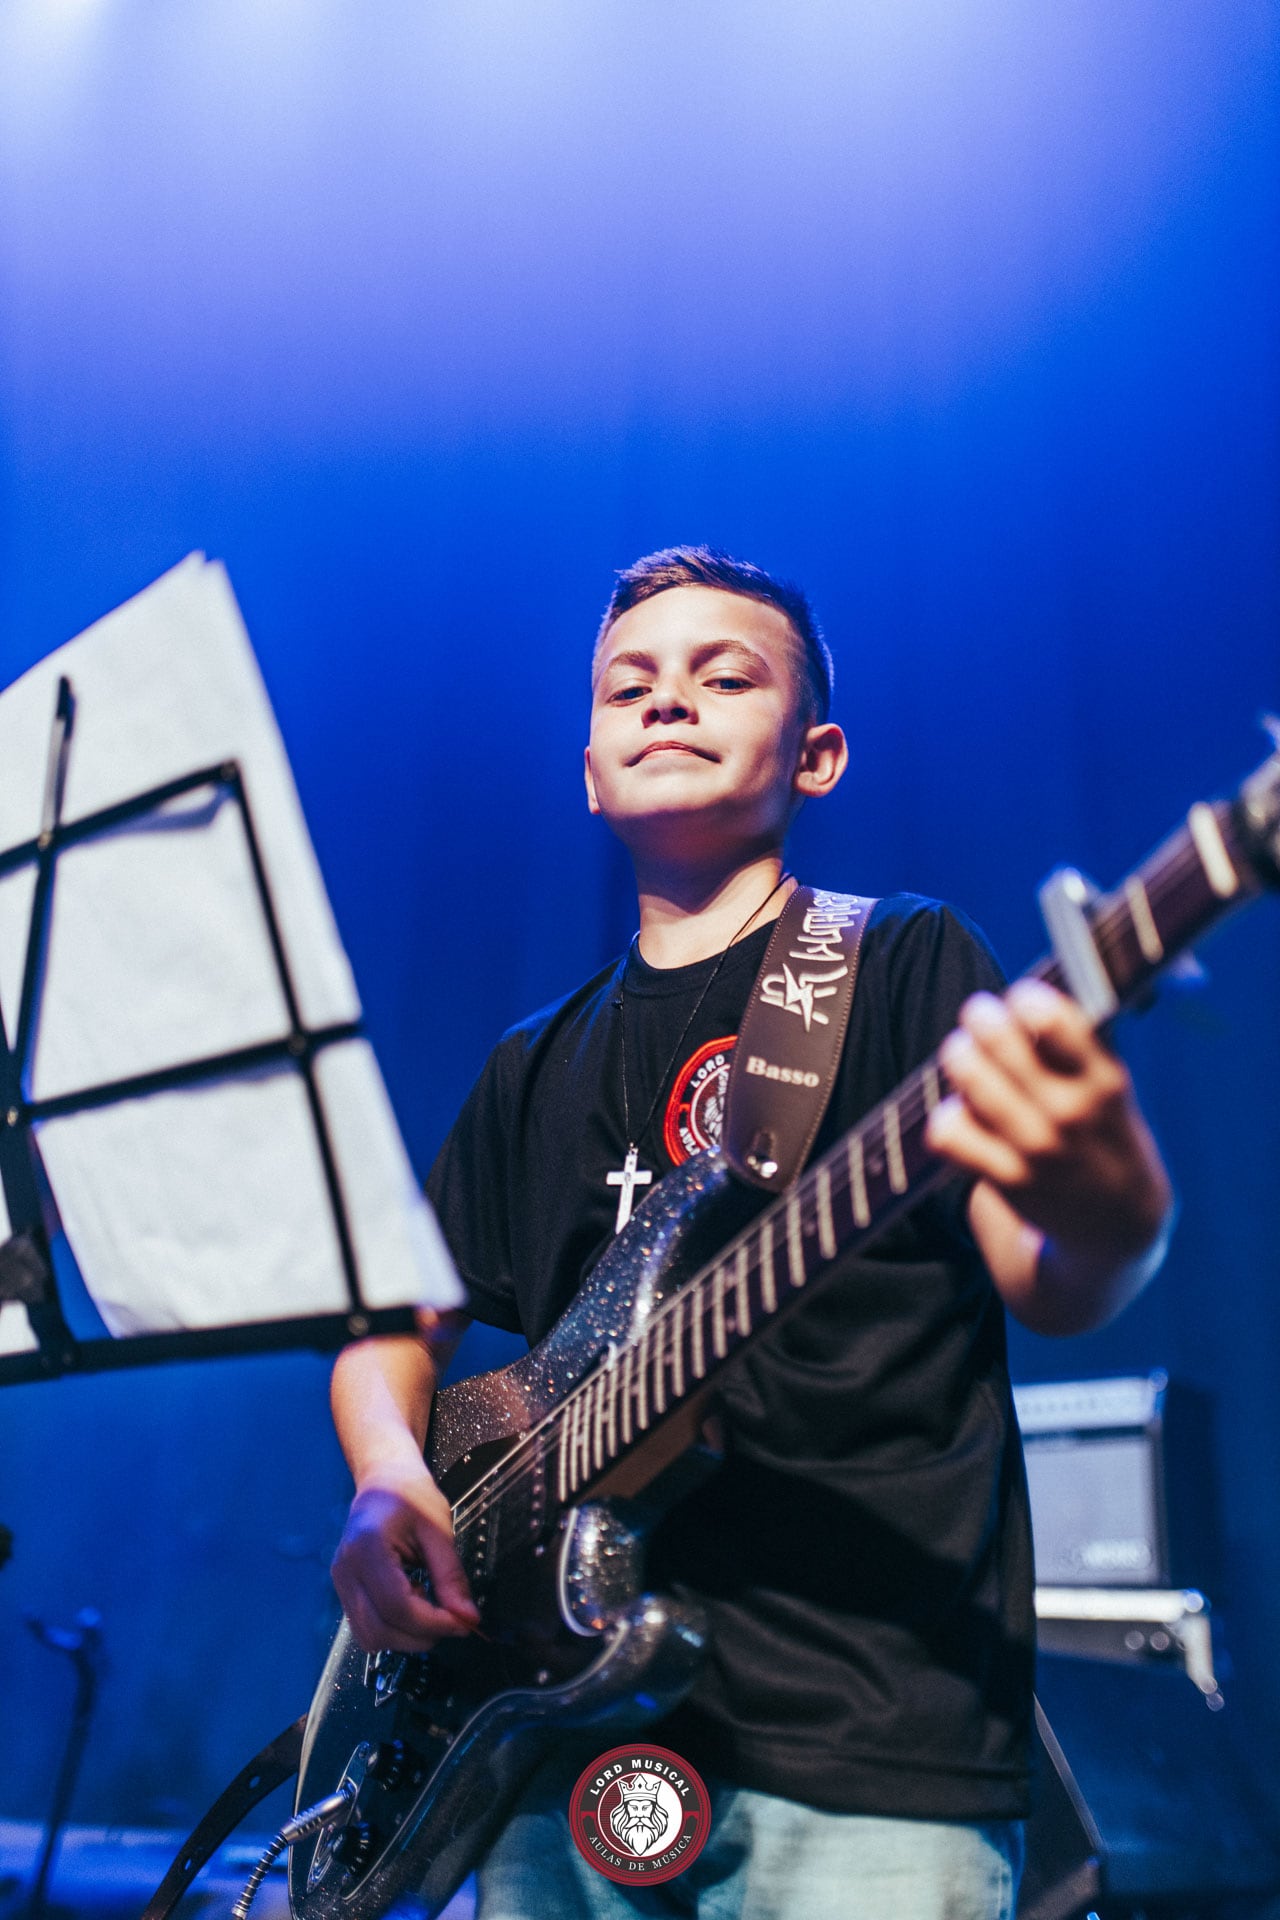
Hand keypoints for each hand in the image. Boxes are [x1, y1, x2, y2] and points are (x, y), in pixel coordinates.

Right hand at [331, 1460, 480, 1653]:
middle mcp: (346, 1570)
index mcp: (367, 1548)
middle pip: (379, 1630)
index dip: (432, 1623)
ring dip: (406, 1636)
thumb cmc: (411, 1496)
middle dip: (420, 1636)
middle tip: (451, 1618)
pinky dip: (394, 1629)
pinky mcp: (344, 1591)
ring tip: (427, 1603)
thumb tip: (467, 1618)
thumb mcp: (438, 1530)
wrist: (384, 1480)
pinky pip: (366, 1628)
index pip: (396, 1606)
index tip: (462, 1623)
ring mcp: (340, 1583)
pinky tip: (410, 1602)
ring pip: (370, 1637)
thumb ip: (451, 1577)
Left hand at [926, 980, 1171, 1286]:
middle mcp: (1072, 1113)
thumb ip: (1082, 1041)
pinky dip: (943, 1116)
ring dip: (957, 1057)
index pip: (1057, 1019)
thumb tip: (1049, 974)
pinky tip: (957, 1114)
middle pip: (1000, 1042)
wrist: (1117, 1228)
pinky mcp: (1005, 1180)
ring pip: (969, 1079)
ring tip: (962, 1055)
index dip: (1026, 1000)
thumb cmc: (1105, 1136)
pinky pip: (948, 1132)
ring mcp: (1037, 1149)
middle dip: (980, 1018)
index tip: (1020, 999)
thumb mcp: (1112, 1088)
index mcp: (1106, 1080)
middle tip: (979, 1017)